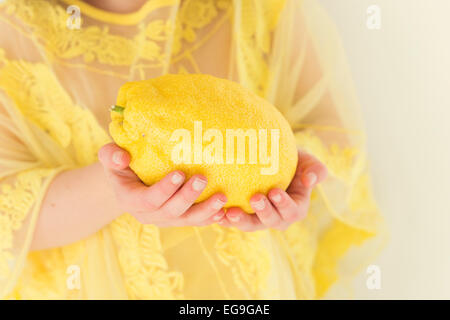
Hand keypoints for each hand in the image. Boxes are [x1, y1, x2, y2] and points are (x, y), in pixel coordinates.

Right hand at [98, 143, 226, 226]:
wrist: (128, 179)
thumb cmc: (121, 163)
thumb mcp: (110, 155)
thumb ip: (110, 155)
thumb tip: (121, 158)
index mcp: (130, 199)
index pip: (148, 199)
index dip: (164, 189)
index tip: (179, 173)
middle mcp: (147, 214)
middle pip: (170, 211)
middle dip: (188, 197)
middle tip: (203, 178)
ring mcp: (164, 219)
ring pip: (186, 220)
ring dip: (205, 211)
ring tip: (221, 199)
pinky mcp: (178, 219)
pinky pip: (195, 222)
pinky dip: (209, 218)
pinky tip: (223, 212)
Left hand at [219, 150, 327, 230]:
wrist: (272, 162)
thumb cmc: (293, 160)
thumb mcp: (308, 161)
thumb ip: (315, 169)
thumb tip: (311, 180)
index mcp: (295, 208)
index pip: (292, 210)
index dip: (284, 204)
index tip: (274, 191)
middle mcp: (278, 218)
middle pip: (270, 220)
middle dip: (263, 212)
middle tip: (254, 198)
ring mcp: (259, 219)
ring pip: (250, 224)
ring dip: (240, 221)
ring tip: (229, 212)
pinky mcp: (243, 216)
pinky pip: (233, 221)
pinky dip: (224, 219)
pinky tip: (214, 213)